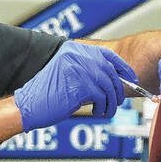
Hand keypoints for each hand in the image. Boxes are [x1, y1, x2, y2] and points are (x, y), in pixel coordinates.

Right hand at [14, 43, 135, 130]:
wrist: (29, 106)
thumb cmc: (47, 95)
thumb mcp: (68, 75)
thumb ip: (87, 72)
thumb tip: (116, 80)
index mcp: (73, 49)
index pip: (106, 54)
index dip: (122, 67)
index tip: (131, 78)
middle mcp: (77, 55)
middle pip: (110, 71)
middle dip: (118, 89)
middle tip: (117, 101)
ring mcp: (78, 69)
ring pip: (109, 86)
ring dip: (111, 102)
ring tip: (105, 110)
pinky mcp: (80, 86)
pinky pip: (102, 98)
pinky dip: (103, 107)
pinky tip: (97, 112)